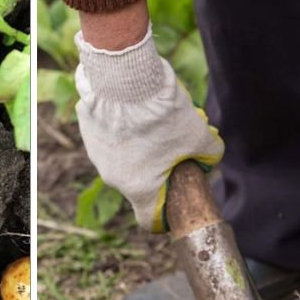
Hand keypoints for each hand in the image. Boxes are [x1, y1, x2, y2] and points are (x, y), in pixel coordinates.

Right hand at [74, 26, 223, 231]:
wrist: (126, 79)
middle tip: (171, 145)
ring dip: (136, 146)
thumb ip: (209, 153)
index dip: (163, 217)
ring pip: (121, 157)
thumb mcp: (198, 134)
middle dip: (154, 169)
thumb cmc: (163, 114)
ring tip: (152, 119)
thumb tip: (212, 157)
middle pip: (137, 182)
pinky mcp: (87, 129)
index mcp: (139, 189)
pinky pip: (107, 134)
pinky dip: (120, 126)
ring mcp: (97, 154)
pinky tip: (132, 105)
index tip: (172, 203)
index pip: (148, 220)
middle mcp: (113, 178)